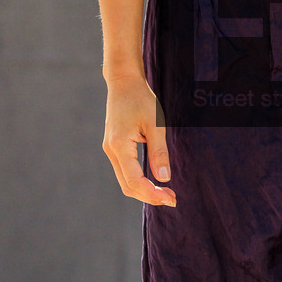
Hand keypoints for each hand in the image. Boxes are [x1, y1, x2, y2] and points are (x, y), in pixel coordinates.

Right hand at [102, 70, 174, 207]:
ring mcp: (110, 150)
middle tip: (172, 198)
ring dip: (144, 190)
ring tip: (165, 192)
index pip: (134, 181)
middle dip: (149, 196)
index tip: (171, 198)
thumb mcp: (155, 124)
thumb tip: (164, 178)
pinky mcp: (114, 147)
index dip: (152, 194)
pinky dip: (139, 181)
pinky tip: (154, 181)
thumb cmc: (141, 99)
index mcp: (119, 146)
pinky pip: (125, 171)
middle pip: (127, 186)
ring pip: (125, 181)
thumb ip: (159, 152)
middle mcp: (111, 151)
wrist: (124, 83)